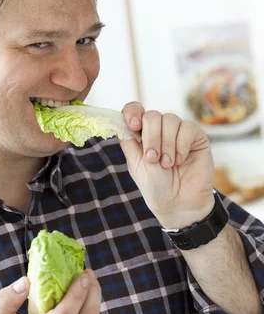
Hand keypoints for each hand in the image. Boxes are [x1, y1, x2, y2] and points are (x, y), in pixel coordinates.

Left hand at [119, 103, 214, 228]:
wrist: (178, 203)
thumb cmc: (155, 185)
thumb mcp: (135, 163)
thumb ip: (128, 141)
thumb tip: (118, 121)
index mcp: (141, 133)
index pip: (135, 109)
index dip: (132, 112)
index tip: (134, 125)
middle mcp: (159, 129)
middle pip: (152, 115)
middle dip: (151, 137)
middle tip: (152, 159)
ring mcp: (177, 131)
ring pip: (169, 119)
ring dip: (166, 144)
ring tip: (167, 165)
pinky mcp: (196, 137)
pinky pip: (187, 127)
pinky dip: (181, 144)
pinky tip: (180, 160)